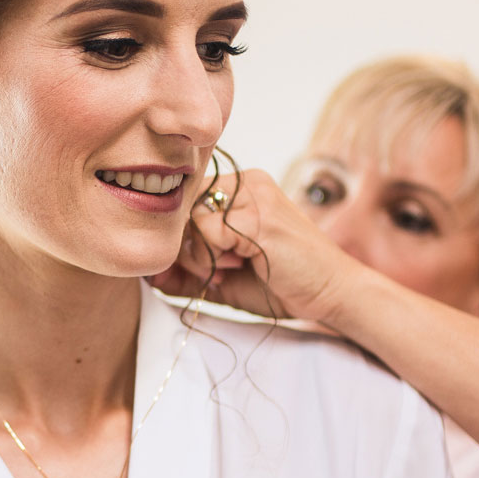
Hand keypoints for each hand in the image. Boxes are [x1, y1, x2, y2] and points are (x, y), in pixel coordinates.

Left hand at [151, 166, 364, 330]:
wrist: (331, 295)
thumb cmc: (282, 285)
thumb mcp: (225, 279)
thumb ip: (186, 274)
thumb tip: (147, 276)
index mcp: (241, 189)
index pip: (186, 202)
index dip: (184, 239)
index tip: (206, 264)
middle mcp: (248, 182)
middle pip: (183, 207)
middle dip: (189, 247)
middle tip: (220, 268)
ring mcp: (254, 194)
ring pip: (191, 217)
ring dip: (201, 253)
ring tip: (233, 266)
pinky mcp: (257, 212)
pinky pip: (206, 230)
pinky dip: (213, 255)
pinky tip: (241, 263)